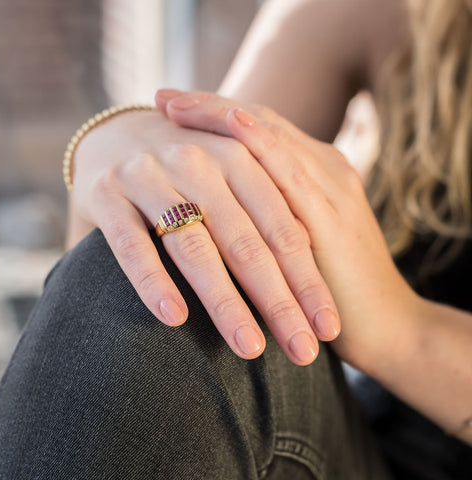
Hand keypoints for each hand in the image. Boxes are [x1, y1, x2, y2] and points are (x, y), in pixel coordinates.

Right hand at [71, 109, 340, 365]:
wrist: (117, 132)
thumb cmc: (189, 169)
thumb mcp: (233, 175)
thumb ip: (267, 209)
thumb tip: (311, 273)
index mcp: (241, 155)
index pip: (285, 228)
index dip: (309, 280)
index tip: (328, 329)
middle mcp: (199, 161)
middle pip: (247, 242)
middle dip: (279, 301)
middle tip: (302, 353)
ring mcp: (150, 175)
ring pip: (194, 247)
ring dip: (225, 302)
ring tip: (249, 349)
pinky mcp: (107, 194)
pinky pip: (132, 244)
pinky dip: (153, 281)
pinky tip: (174, 318)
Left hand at [157, 90, 417, 368]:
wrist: (386, 326)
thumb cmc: (333, 291)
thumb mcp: (297, 248)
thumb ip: (269, 226)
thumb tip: (222, 219)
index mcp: (316, 176)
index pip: (261, 133)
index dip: (217, 116)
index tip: (173, 107)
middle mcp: (324, 171)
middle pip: (260, 123)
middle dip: (209, 107)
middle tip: (160, 96)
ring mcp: (331, 187)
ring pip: (270, 135)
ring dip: (220, 116)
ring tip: (172, 105)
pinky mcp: (334, 212)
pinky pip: (292, 168)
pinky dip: (259, 142)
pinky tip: (232, 124)